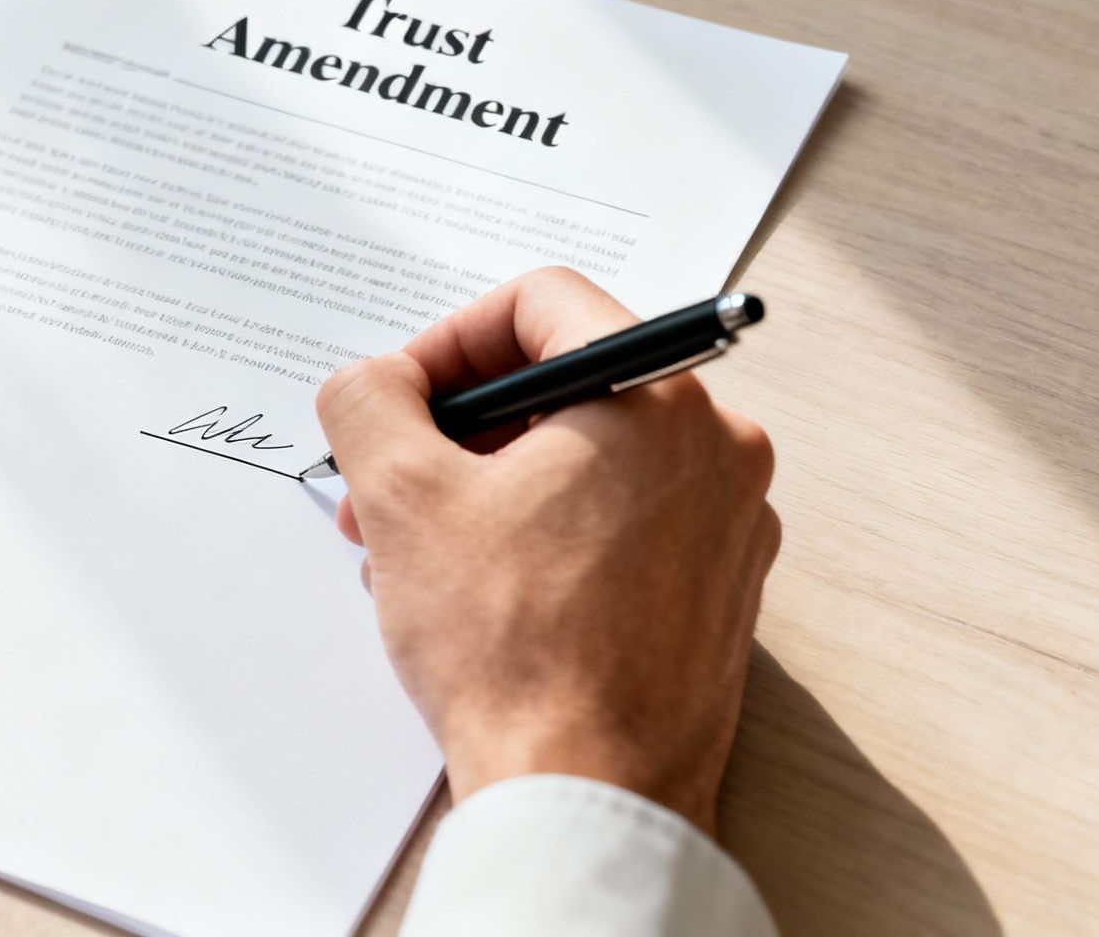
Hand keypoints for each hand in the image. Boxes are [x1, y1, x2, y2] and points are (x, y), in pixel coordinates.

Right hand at [315, 267, 778, 832]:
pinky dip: (545, 536)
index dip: (449, 339)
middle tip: (388, 484)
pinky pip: (621, 523)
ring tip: (416, 553)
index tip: (401, 397)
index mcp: (658, 397)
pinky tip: (478, 595)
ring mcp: (729, 524)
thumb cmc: (513, 651)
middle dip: (458, 431)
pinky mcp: (719, 591)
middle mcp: (717, 448)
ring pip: (588, 460)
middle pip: (566, 386)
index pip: (543, 303)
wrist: (586, 795)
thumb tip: (374, 382)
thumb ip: (369, 400)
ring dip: (491, 487)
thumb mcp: (401, 497)